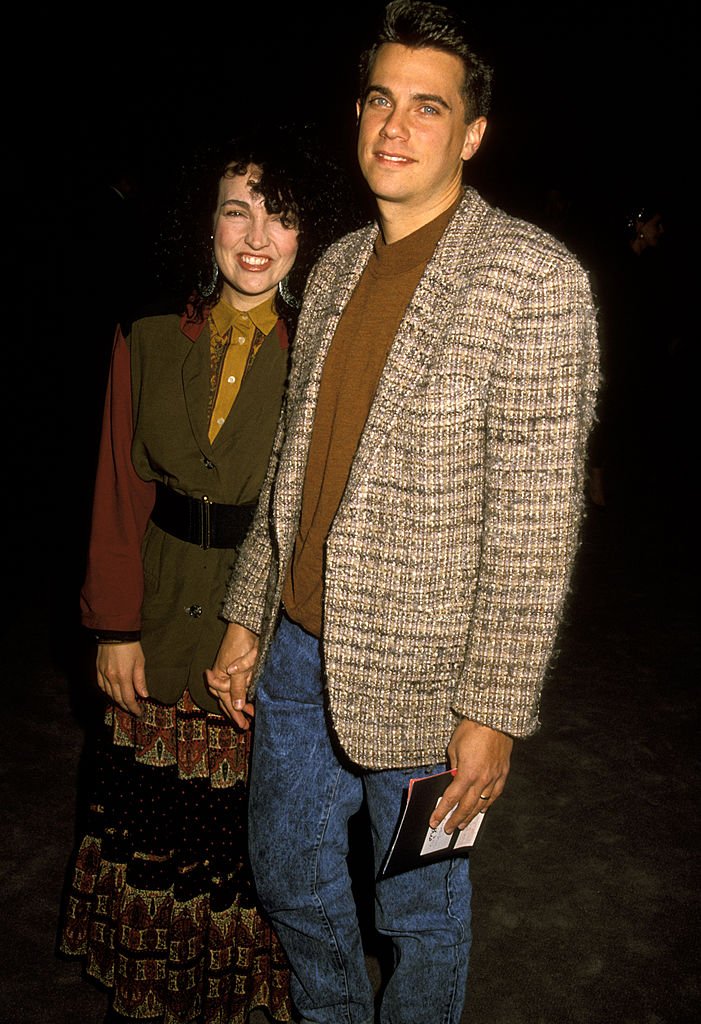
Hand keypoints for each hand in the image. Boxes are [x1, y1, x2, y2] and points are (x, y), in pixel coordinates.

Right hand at [96, 641, 147, 716]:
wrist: (114, 632)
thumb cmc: (130, 646)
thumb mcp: (140, 662)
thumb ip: (140, 680)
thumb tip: (144, 695)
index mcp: (123, 677)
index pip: (128, 699)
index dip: (134, 708)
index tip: (139, 713)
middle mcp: (111, 678)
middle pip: (118, 699)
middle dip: (126, 707)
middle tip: (133, 710)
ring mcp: (103, 674)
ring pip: (109, 694)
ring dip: (117, 701)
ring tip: (125, 704)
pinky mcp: (98, 670)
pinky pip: (102, 686)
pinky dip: (108, 693)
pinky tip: (113, 693)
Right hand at [205, 622, 257, 728]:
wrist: (245, 625)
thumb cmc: (240, 644)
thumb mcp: (240, 668)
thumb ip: (237, 686)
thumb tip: (238, 706)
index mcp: (219, 677)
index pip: (225, 698)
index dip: (233, 711)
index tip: (242, 722)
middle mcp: (221, 676)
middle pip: (226, 699)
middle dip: (235, 713)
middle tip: (244, 726)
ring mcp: (228, 673)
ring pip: (231, 694)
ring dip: (239, 705)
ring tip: (248, 717)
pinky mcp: (236, 669)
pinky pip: (237, 686)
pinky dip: (242, 695)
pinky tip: (248, 700)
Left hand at [429, 718, 512, 832]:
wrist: (495, 718)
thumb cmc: (472, 729)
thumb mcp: (454, 746)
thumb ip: (453, 765)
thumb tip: (453, 776)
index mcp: (467, 774)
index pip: (451, 799)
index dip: (442, 812)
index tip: (434, 821)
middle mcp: (482, 780)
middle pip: (466, 806)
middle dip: (455, 819)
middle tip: (448, 829)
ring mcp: (494, 777)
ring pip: (482, 804)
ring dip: (471, 816)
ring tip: (463, 824)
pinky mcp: (503, 772)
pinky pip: (495, 794)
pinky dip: (488, 804)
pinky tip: (483, 809)